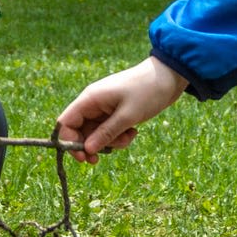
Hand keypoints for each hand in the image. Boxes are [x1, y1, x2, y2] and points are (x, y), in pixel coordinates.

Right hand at [56, 56, 189, 160]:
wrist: (169, 77)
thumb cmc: (147, 91)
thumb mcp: (127, 116)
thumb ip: (106, 133)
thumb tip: (87, 150)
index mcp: (90, 99)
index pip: (66, 122)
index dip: (68, 141)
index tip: (82, 157)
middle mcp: (93, 103)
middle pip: (80, 131)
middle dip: (92, 145)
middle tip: (100, 159)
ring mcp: (104, 109)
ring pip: (97, 134)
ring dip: (110, 142)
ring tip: (128, 137)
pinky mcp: (116, 113)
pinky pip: (110, 131)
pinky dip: (119, 136)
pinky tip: (133, 132)